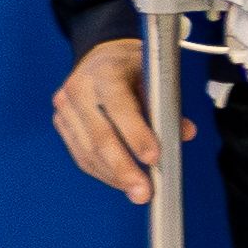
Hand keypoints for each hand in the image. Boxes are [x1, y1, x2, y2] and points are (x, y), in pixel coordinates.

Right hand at [47, 36, 185, 204]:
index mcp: (104, 72)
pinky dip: (102, 172)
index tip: (154, 158)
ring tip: (137, 193)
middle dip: (124, 168)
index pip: (119, 107)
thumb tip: (185, 133)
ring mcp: (65, 107)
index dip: (136, 134)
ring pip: (88, 150)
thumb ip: (167, 104)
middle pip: (100, 136)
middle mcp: (79, 90)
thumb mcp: (154, 74)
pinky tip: (120, 182)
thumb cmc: (132, 66)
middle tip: (144, 192)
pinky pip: (80, 154)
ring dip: (113, 176)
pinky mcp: (61, 123)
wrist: (101, 55)